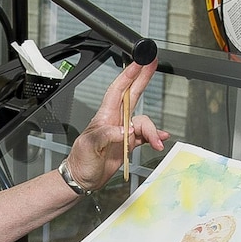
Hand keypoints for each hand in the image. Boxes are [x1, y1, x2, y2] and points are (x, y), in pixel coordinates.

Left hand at [65, 57, 169, 191]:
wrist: (82, 179)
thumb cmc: (80, 161)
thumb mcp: (90, 146)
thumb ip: (107, 135)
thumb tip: (127, 131)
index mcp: (105, 116)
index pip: (118, 90)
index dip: (128, 75)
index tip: (138, 63)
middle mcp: (116, 120)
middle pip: (132, 94)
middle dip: (143, 78)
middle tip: (152, 64)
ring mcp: (123, 131)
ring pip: (144, 122)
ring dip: (153, 131)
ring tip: (156, 143)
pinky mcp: (129, 143)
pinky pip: (146, 136)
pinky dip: (155, 138)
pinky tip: (160, 140)